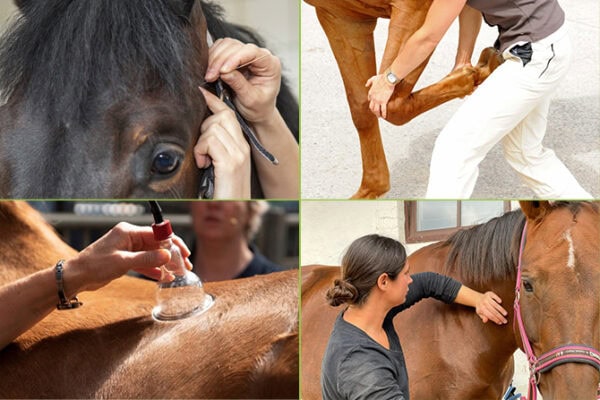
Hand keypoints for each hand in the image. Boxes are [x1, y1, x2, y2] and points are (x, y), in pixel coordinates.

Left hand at [65, 222, 192, 293]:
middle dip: (172, 254)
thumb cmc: (94, 265)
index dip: (173, 243)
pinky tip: (164, 277)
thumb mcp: (123, 262)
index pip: (157, 234)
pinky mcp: (126, 259)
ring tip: (177, 273)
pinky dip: (154, 269)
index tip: (184, 253)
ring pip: (153, 254)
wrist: (76, 276)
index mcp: (128, 231)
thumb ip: (147, 259)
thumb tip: (167, 256)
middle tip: (185, 265)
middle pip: (157, 244)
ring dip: (165, 263)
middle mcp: (130, 238)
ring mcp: (128, 249)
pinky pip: (145, 262)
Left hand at [195, 87, 250, 198]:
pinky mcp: (230, 162)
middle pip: (221, 116)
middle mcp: (242, 147)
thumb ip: (215, 146)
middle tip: (202, 148)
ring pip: (213, 127)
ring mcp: (238, 154)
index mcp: (242, 146)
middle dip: (205, 126)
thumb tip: (203, 130)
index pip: (229, 114)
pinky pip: (209, 142)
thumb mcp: (219, 164)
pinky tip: (203, 164)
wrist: (232, 208)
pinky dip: (200, 152)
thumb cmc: (223, 191)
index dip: (215, 101)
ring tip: (203, 160)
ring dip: (201, 143)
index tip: (202, 92)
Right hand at [205, 38, 280, 123]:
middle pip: (236, 46)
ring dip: (214, 58)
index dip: (234, 58)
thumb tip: (225, 72)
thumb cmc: (259, 107)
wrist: (257, 112)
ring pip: (226, 44)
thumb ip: (239, 85)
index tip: (222, 71)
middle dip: (220, 60)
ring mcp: (247, 54)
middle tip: (210, 77)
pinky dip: (213, 57)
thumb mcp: (251, 100)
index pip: (252, 52)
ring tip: (210, 76)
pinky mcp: (235, 56)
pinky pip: (221, 48)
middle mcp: (260, 55)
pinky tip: (211, 71)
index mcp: (270, 65)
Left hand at [366, 74, 394, 118]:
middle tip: (376, 113)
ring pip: (376, 110)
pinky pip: (383, 110)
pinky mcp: (383, 101)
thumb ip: (369, 82)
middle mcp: (373, 98)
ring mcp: (378, 100)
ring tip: (379, 117)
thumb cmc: (382, 78)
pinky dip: (383, 114)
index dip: (372, 103)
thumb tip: (366, 85)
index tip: (374, 105)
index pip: (369, 100)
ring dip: (377, 114)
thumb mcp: (373, 78)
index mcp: (370, 93)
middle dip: (373, 111)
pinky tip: (384, 117)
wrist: (387, 79)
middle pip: (371, 107)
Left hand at [475, 291, 507, 324]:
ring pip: (495, 304)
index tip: (501, 323)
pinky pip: (494, 296)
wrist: (478, 298)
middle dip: (500, 317)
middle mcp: (484, 303)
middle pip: (493, 311)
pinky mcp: (489, 293)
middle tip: (505, 320)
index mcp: (481, 309)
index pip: (490, 316)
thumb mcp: (480, 313)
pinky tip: (501, 302)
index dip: (495, 320)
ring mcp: (486, 298)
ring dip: (501, 309)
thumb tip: (485, 321)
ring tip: (505, 314)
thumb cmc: (481, 307)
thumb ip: (483, 317)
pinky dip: (497, 299)